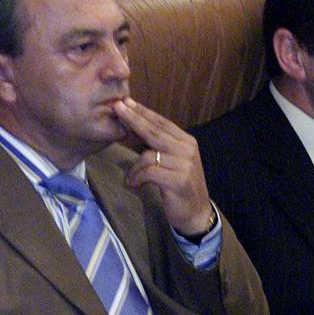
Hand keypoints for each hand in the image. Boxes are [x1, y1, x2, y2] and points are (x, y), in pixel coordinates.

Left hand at [112, 98, 215, 236]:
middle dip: (134, 119)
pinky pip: (149, 172)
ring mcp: (184, 164)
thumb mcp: (173, 161)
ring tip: (132, 179)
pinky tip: (135, 184)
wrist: (196, 212)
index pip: (162, 122)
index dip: (143, 112)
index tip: (126, 102)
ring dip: (134, 168)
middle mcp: (187, 149)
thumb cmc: (180, 185)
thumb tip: (135, 128)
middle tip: (117, 108)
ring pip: (148, 155)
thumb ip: (160, 146)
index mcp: (187, 141)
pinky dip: (137, 178)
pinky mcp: (178, 180)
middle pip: (154, 131)